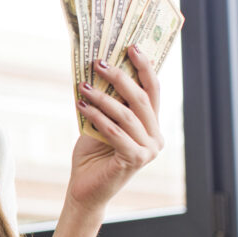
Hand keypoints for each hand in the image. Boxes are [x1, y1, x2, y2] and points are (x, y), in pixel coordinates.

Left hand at [67, 45, 164, 214]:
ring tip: (82, 87)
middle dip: (119, 77)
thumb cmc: (93, 155)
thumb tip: (98, 69)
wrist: (85, 189)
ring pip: (126, 114)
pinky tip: (81, 106)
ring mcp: (149, 150)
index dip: (144, 67)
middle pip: (141, 98)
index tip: (131, 46)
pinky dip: (97, 117)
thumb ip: (107, 102)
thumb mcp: (101, 122)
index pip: (153, 90)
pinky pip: (115, 132)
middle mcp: (156, 137)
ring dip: (102, 97)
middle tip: (98, 63)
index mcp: (152, 125)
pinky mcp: (135, 160)